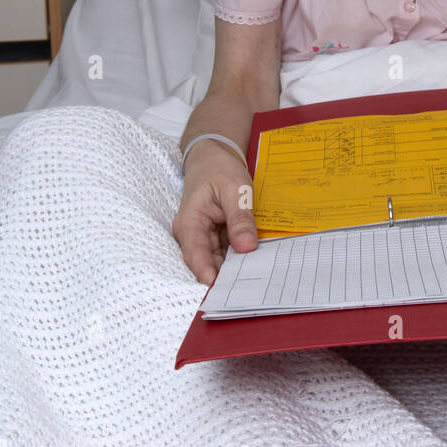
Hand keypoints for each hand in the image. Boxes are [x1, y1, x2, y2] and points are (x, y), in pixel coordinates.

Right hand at [172, 140, 258, 284]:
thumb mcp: (235, 189)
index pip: (196, 255)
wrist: (213, 157)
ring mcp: (203, 238)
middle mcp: (193, 235)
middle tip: (250, 288)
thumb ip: (240, 218)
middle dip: (227, 277)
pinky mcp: (215, 238)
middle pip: (208, 263)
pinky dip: (238, 258)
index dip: (208, 275)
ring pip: (219, 261)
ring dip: (235, 269)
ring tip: (257, 279)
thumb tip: (246, 247)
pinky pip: (226, 253)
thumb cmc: (219, 169)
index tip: (222, 290)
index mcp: (190, 223)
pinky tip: (255, 265)